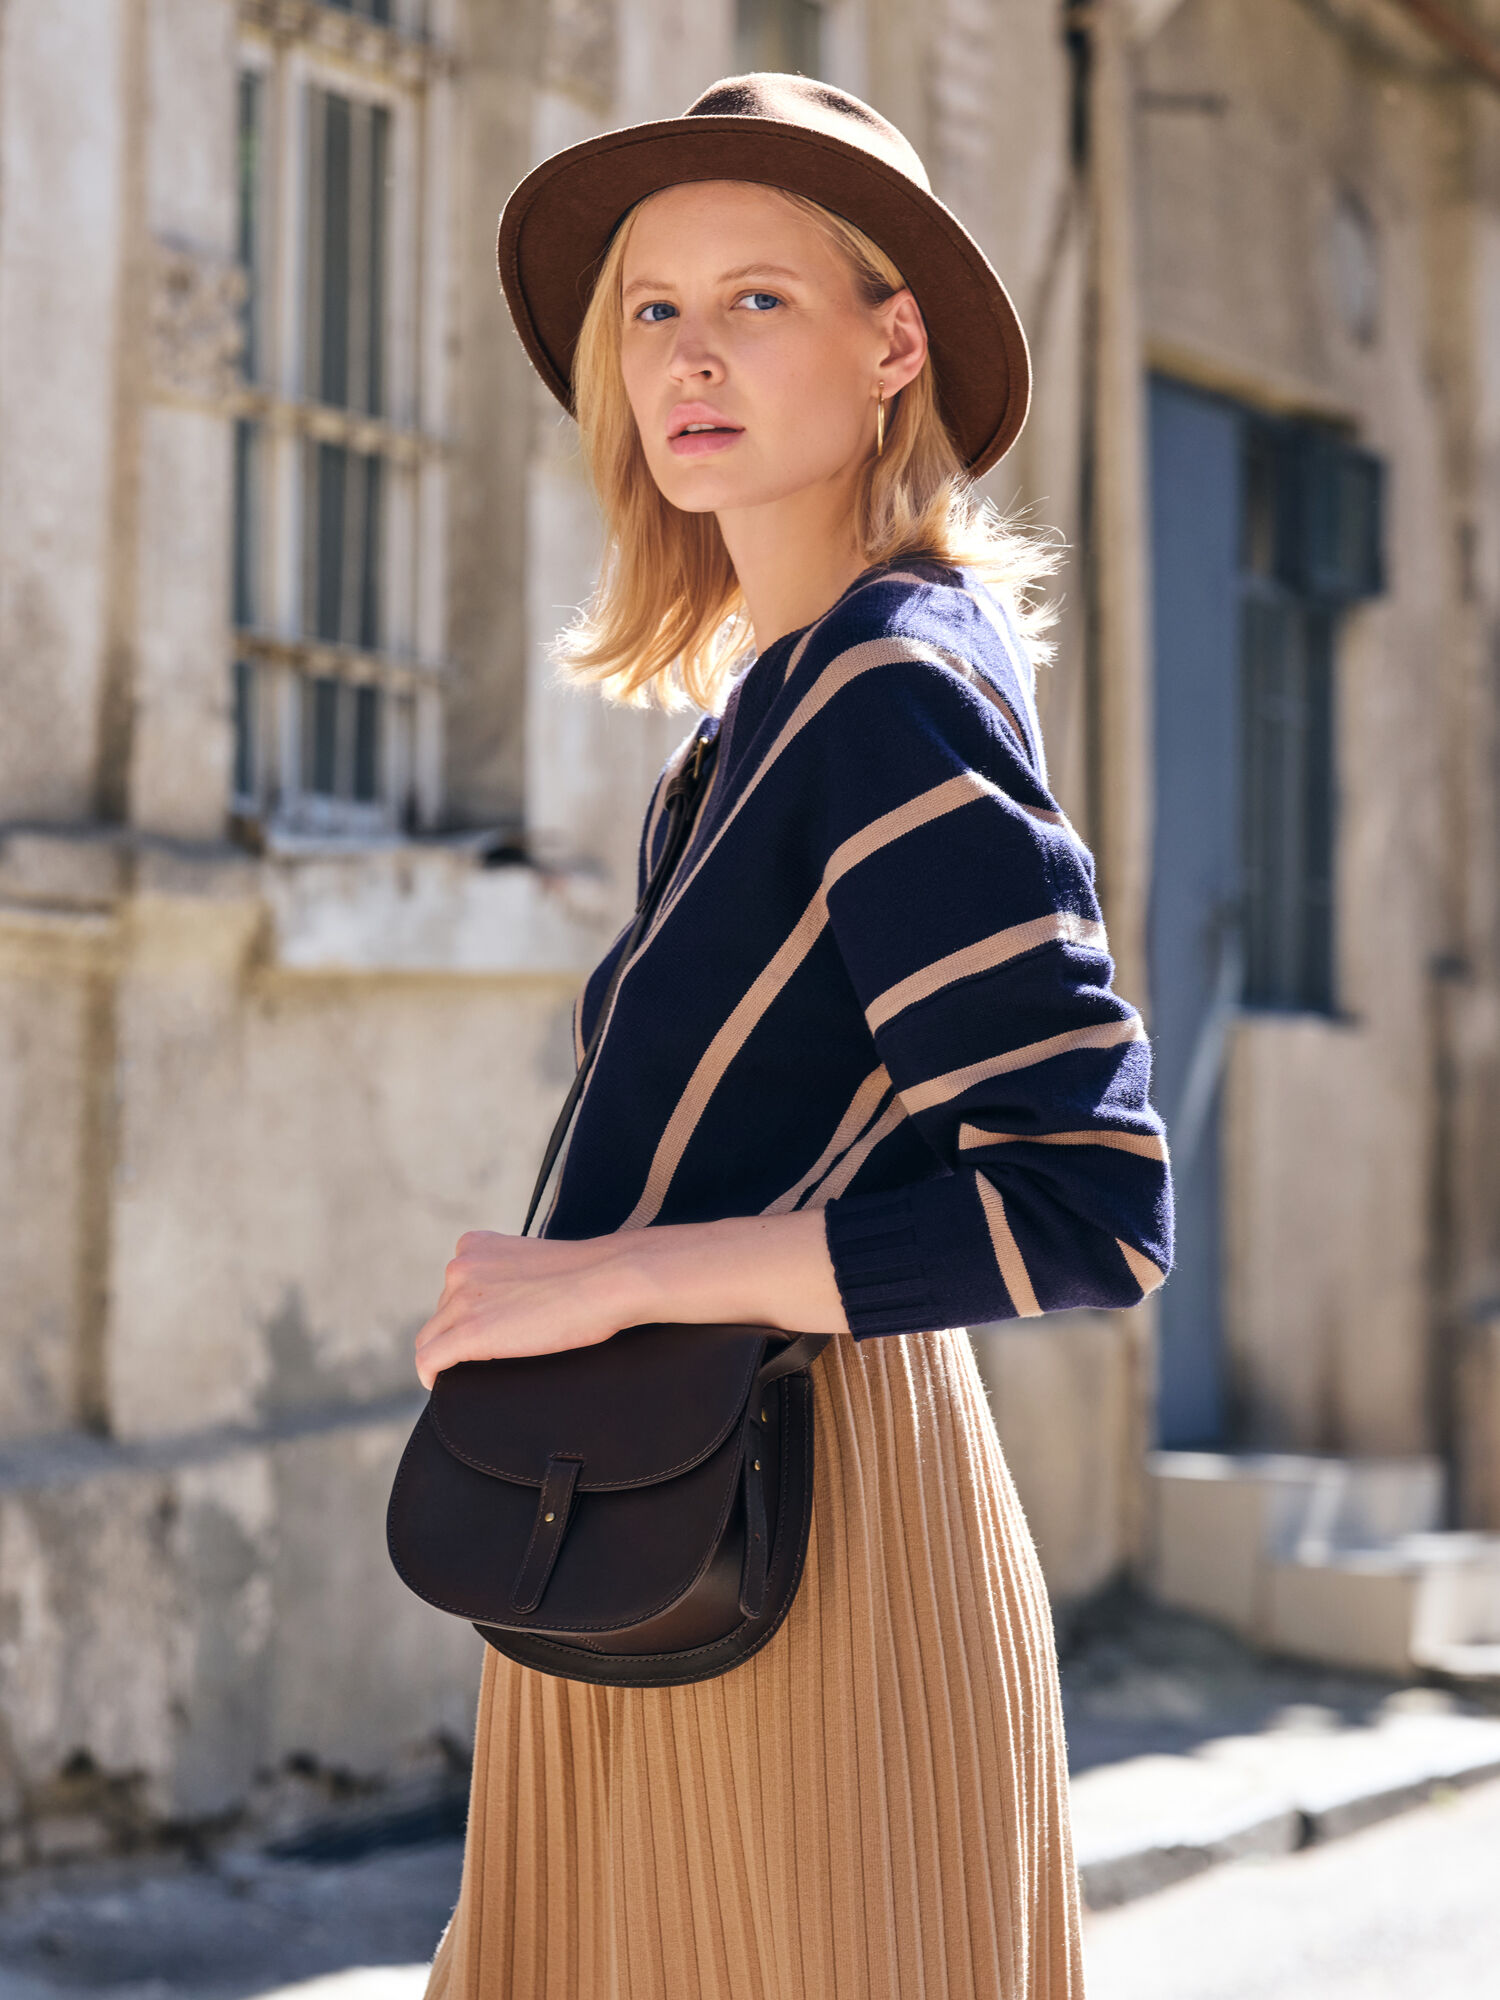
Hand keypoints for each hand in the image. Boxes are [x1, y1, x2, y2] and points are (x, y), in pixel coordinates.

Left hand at [413, 1231, 635, 1389]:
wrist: (609, 1279)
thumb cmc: (587, 1274)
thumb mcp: (531, 1259)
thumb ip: (506, 1274)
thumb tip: (503, 1305)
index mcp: (474, 1245)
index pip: (452, 1288)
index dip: (465, 1313)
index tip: (486, 1328)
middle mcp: (460, 1266)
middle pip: (441, 1314)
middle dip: (459, 1333)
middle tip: (492, 1350)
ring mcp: (462, 1299)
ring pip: (431, 1338)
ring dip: (449, 1354)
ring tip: (477, 1368)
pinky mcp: (469, 1332)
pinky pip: (428, 1360)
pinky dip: (429, 1375)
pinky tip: (439, 1384)